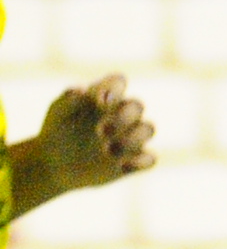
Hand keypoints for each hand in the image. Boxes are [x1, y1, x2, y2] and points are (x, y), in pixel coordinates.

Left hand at [12, 77, 156, 217]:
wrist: (53, 165)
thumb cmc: (57, 132)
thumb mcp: (57, 113)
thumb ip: (69, 99)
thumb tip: (83, 90)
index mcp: (105, 98)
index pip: (118, 82)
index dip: (114, 88)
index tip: (99, 103)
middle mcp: (122, 115)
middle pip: (138, 105)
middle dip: (124, 116)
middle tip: (101, 130)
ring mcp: (129, 138)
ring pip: (148, 129)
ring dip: (133, 138)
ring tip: (107, 149)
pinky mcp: (132, 162)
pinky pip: (150, 159)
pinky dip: (141, 161)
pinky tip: (120, 166)